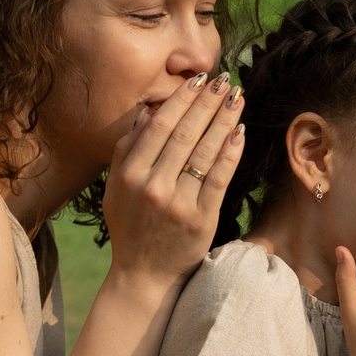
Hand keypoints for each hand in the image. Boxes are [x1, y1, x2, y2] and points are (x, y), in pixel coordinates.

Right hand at [101, 72, 245, 288]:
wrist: (143, 274)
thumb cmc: (130, 226)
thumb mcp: (115, 188)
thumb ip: (126, 150)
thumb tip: (145, 113)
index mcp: (130, 175)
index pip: (159, 127)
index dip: (181, 100)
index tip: (198, 80)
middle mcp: (153, 186)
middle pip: (185, 134)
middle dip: (207, 103)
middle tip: (225, 81)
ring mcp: (178, 204)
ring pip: (205, 152)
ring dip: (223, 121)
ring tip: (237, 98)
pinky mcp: (201, 219)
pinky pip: (219, 179)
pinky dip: (230, 154)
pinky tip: (239, 133)